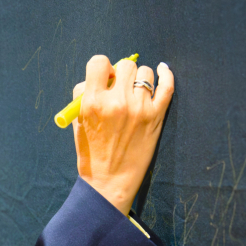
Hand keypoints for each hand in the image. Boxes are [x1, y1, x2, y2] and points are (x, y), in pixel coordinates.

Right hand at [72, 56, 174, 214]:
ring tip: (135, 93)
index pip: (98, 62)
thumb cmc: (92, 153)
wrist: (110, 182)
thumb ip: (86, 95)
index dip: (101, 68)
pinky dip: (166, 74)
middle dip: (121, 74)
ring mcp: (139, 109)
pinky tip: (162, 70)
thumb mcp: (78, 122)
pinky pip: (167, 86)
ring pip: (144, 73)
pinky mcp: (156, 117)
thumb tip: (104, 74)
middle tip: (120, 89)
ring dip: (139, 79)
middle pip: (124, 66)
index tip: (104, 78)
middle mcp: (117, 102)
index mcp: (93, 102)